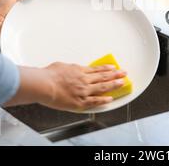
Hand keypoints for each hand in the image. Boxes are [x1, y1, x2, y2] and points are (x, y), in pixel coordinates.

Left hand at [0, 0, 43, 37]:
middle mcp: (24, 9)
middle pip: (38, 9)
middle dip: (43, 8)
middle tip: (49, 8)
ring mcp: (24, 19)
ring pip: (36, 19)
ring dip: (39, 19)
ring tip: (44, 17)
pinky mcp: (22, 28)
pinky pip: (31, 28)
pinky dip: (34, 27)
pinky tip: (37, 26)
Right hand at [5, 63, 126, 110]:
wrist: (44, 84)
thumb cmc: (48, 75)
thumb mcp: (61, 66)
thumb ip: (69, 69)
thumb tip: (70, 69)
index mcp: (79, 70)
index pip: (96, 69)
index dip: (106, 68)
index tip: (113, 67)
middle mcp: (84, 79)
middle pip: (103, 76)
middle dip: (115, 74)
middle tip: (124, 73)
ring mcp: (83, 90)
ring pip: (102, 87)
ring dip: (114, 84)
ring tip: (122, 82)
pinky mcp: (80, 101)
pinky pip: (95, 101)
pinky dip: (103, 100)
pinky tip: (110, 99)